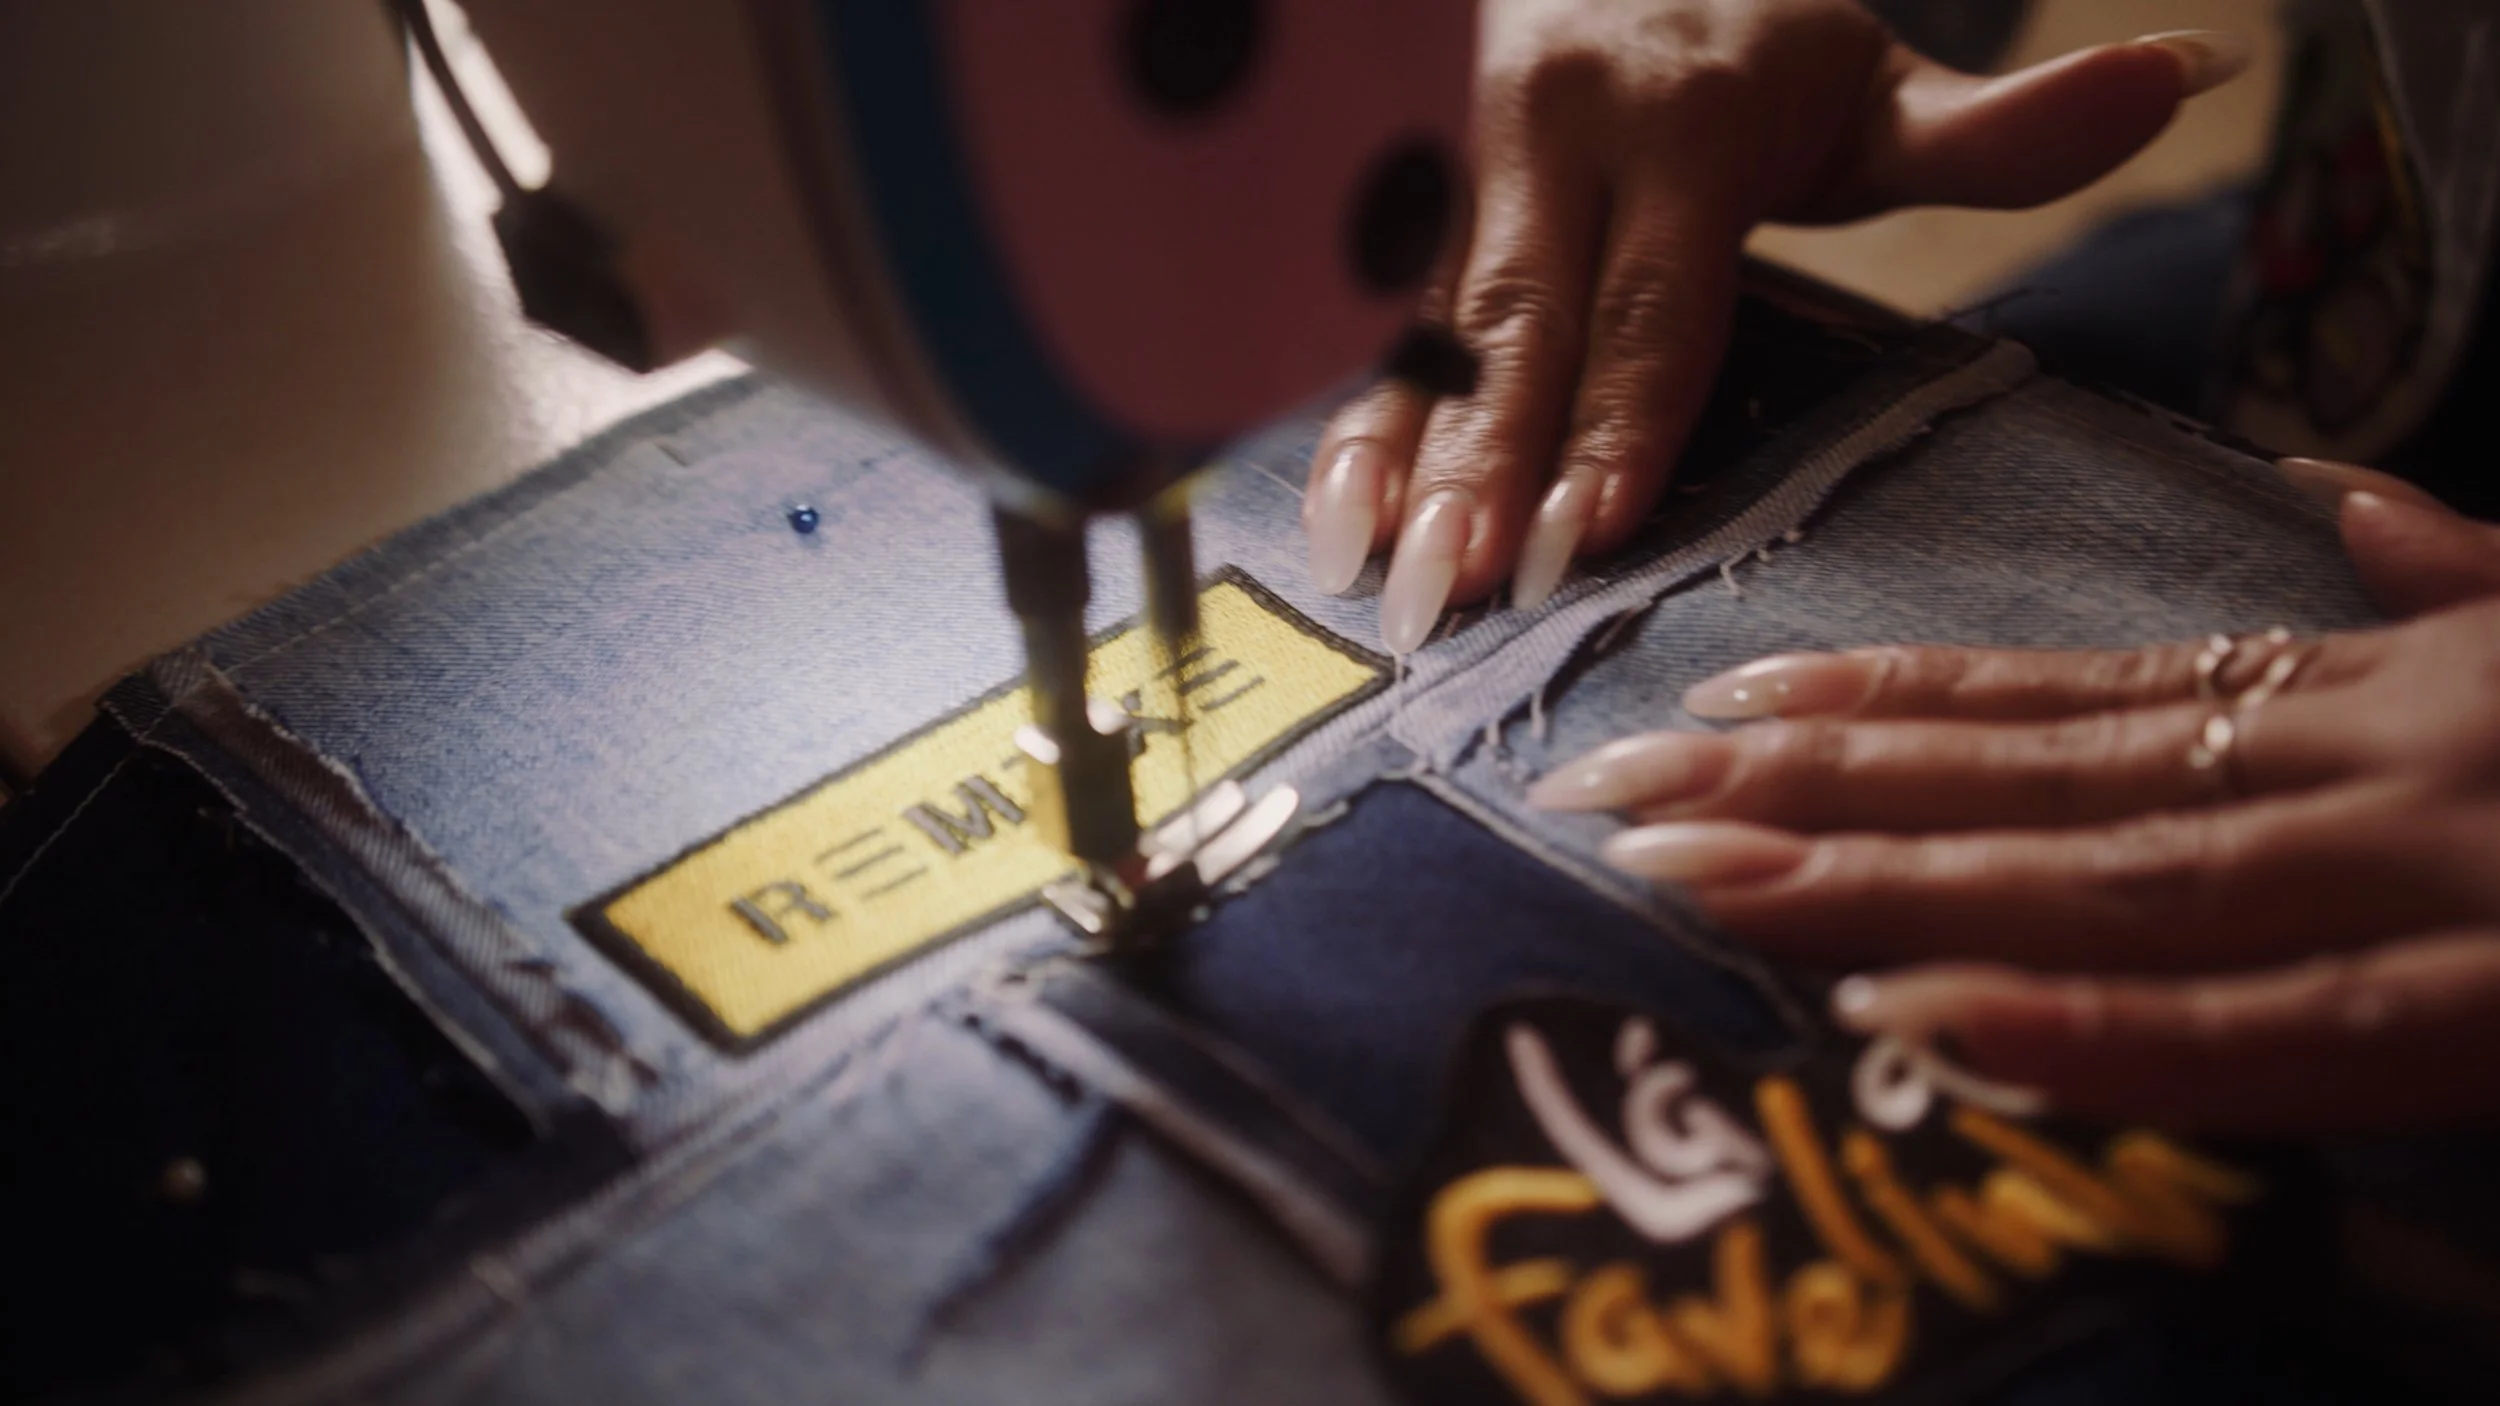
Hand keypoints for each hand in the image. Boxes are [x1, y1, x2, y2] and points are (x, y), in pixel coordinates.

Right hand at [1307, 0, 2252, 652]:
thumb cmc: (1751, 47)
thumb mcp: (1871, 85)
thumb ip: (1997, 126)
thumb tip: (2176, 75)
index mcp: (1682, 126)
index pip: (1655, 302)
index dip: (1620, 418)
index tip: (1586, 530)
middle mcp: (1559, 141)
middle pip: (1522, 331)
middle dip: (1484, 469)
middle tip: (1451, 596)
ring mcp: (1468, 173)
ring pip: (1426, 332)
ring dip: (1396, 458)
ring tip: (1375, 575)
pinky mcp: (1414, 209)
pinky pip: (1374, 326)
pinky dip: (1349, 422)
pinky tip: (1328, 517)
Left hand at [1530, 479, 2499, 1132]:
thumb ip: (2456, 590)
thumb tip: (2349, 505)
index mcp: (2372, 702)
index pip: (2082, 700)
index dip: (1889, 703)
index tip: (1716, 696)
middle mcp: (2360, 766)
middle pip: (2037, 781)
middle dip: (1806, 787)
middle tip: (1607, 788)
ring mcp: (2425, 869)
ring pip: (2098, 879)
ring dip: (1877, 879)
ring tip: (1682, 875)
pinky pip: (2265, 1028)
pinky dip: (2087, 1027)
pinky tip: (1915, 1019)